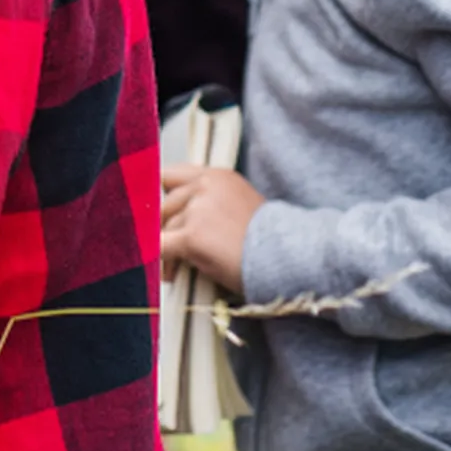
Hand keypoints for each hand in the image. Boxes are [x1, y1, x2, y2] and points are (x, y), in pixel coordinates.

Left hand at [161, 162, 263, 294]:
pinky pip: (162, 248)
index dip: (166, 197)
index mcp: (217, 176)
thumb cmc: (271, 241)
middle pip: (165, 205)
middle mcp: (204, 187)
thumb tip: (181, 218)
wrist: (289, 259)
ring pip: (165, 230)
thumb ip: (212, 203)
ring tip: (174, 271)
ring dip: (167, 252)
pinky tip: (169, 274)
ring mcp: (197, 211)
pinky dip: (161, 261)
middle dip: (166, 228)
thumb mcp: (243, 206)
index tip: (164, 215)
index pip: (171, 176)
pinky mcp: (192, 236)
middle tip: (171, 251)